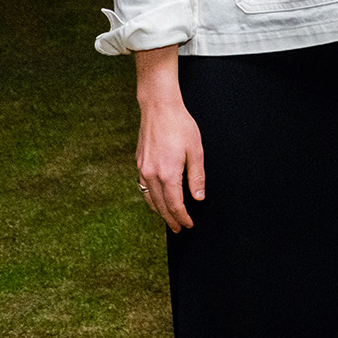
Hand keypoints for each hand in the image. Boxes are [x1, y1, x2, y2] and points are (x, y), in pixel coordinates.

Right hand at [133, 46, 204, 230]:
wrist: (159, 108)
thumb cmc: (181, 126)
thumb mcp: (197, 151)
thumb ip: (197, 177)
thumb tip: (198, 199)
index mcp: (168, 174)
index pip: (175, 204)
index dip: (182, 217)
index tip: (188, 225)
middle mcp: (152, 175)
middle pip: (160, 205)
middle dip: (170, 219)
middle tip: (178, 229)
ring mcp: (143, 169)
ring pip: (149, 198)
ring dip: (158, 211)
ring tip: (168, 219)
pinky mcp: (139, 163)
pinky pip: (143, 187)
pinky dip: (150, 198)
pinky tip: (155, 199)